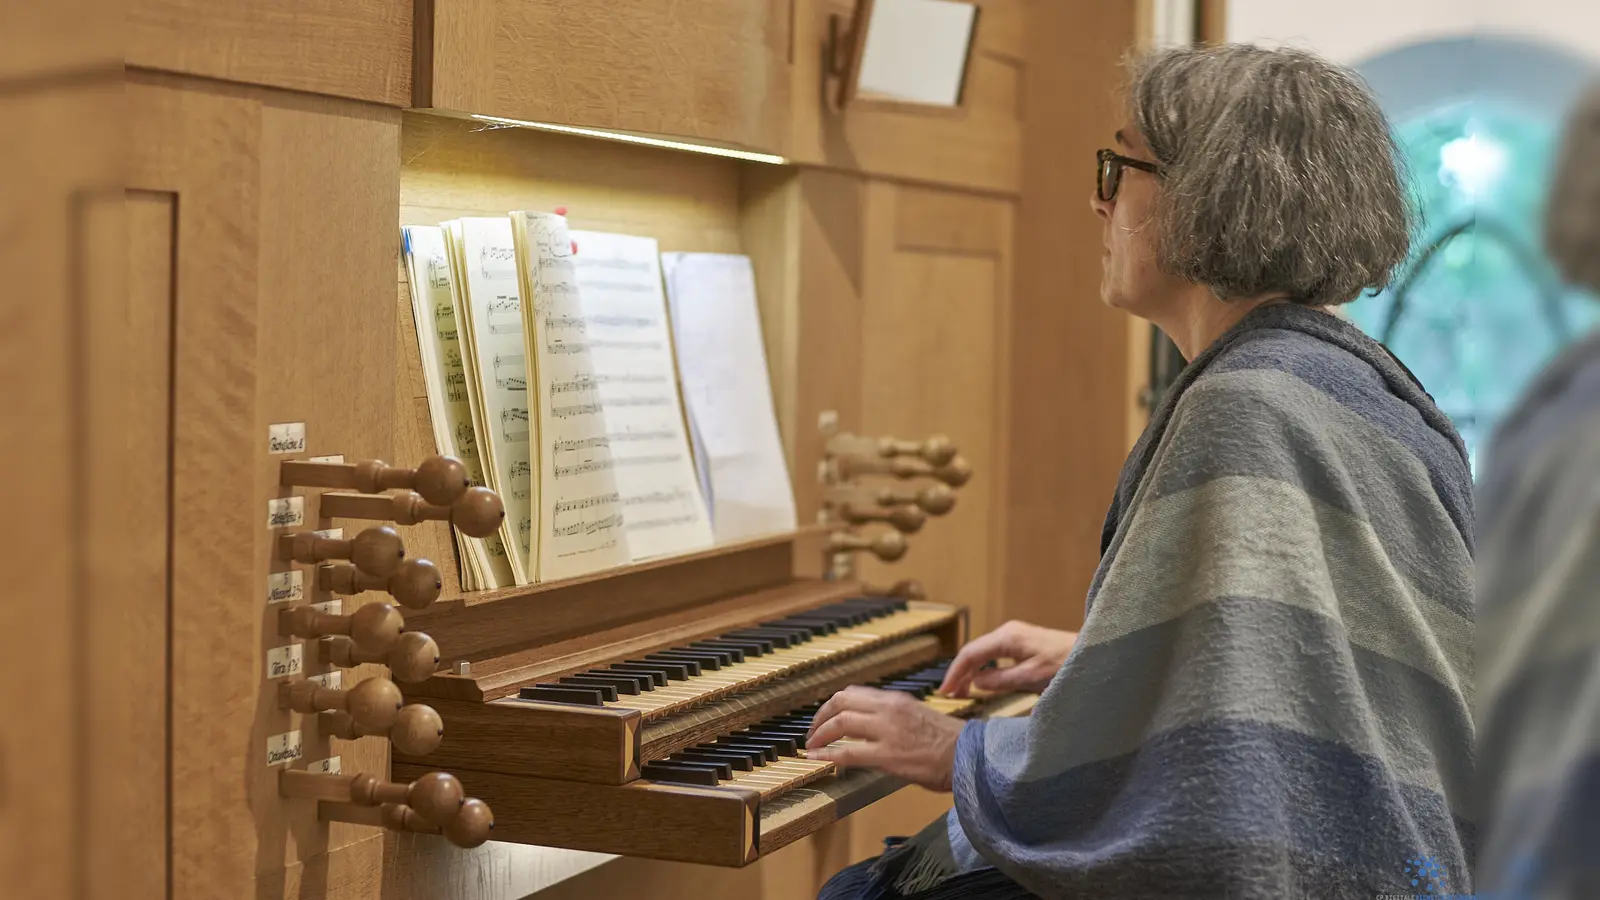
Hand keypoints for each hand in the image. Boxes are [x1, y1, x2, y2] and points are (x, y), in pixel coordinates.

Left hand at [804, 686, 965, 791]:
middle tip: (812, 731)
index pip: (854, 693)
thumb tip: (871, 726)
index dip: (833, 704)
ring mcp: (887, 732)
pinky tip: (817, 759)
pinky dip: (827, 755)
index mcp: (896, 700)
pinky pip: (848, 752)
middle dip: (820, 717)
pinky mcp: (887, 755)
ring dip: (820, 735)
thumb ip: (894, 717)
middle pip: (841, 702)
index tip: (824, 716)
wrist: (969, 756)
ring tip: (811, 746)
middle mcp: (889, 710)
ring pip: (841, 723)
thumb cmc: (949, 742)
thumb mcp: (918, 716)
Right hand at [939, 620, 1077, 697]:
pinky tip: (981, 683)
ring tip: (962, 692)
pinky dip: (984, 669)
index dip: (955, 673)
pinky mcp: (1022, 644)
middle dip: (960, 673)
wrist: (1093, 653)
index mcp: (1007, 637)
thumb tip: (977, 683)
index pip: (970, 653)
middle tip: (950, 696)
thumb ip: (1002, 679)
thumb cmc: (1065, 665)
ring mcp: (1015, 636)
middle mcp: (1007, 632)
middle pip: (974, 652)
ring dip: (971, 672)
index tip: (945, 692)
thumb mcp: (1031, 677)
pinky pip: (994, 655)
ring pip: (983, 654)